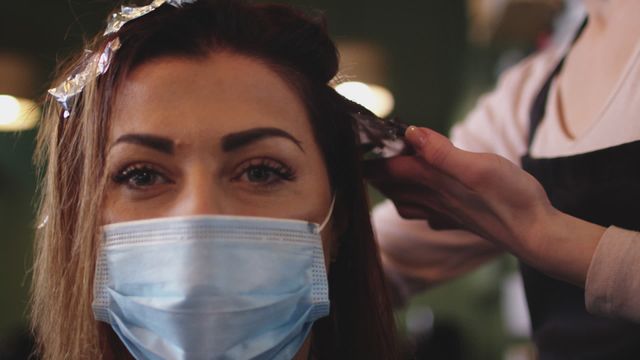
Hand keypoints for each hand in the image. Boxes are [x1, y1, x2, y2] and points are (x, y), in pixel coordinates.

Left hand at [365, 126, 603, 285]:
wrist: (537, 236)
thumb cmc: (513, 199)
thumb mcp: (481, 168)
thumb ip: (443, 153)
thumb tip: (410, 134)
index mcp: (433, 182)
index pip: (387, 167)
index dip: (371, 152)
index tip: (357, 136)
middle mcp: (432, 199)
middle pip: (389, 185)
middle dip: (373, 168)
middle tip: (368, 147)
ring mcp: (443, 212)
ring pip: (402, 200)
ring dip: (390, 185)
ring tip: (386, 168)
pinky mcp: (457, 219)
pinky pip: (424, 212)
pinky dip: (413, 202)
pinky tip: (419, 198)